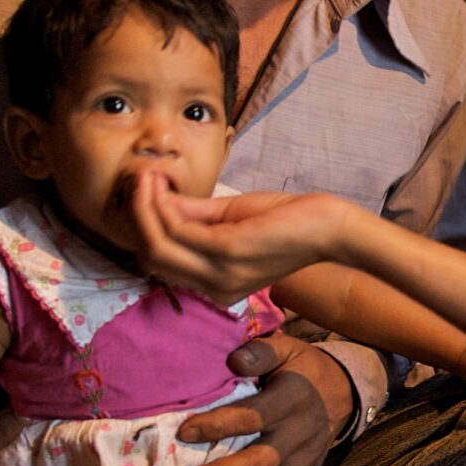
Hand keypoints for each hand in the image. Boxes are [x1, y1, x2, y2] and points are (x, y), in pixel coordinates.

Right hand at [133, 175, 352, 302]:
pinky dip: (162, 203)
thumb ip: (193, 214)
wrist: (328, 227)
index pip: (159, 263)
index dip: (142, 226)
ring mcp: (219, 273)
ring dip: (143, 206)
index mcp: (214, 285)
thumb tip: (156, 199)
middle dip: (136, 216)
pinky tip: (162, 183)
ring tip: (145, 177)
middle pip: (149, 257)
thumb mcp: (230, 217)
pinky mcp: (227, 252)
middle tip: (137, 182)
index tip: (140, 192)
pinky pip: (177, 229)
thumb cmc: (287, 221)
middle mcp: (213, 288)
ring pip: (155, 245)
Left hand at [174, 334, 354, 465]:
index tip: (184, 433)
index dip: (218, 425)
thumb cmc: (302, 368)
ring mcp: (307, 458)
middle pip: (262, 461)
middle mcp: (301, 432)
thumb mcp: (286, 348)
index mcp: (293, 398)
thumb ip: (261, 352)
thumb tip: (234, 359)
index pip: (252, 416)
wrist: (344, 390)